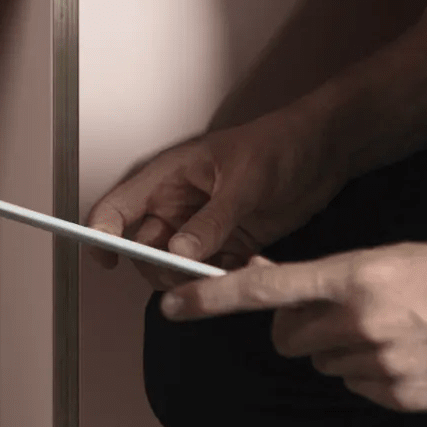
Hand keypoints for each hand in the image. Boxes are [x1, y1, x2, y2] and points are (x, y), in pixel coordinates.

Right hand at [86, 110, 344, 289]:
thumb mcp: (243, 181)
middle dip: (161, 268)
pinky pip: (213, 273)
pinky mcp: (230, 244)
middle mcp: (178, 205)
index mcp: (168, 179)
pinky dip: (226, 281)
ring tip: (230, 273)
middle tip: (191, 274)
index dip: (102, 233)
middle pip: (146, 248)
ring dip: (197, 279)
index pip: (118, 208)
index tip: (105, 260)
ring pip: (179, 267)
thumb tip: (178, 254)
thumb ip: (211, 220)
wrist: (324, 151)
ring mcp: (203, 227)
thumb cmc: (278, 145)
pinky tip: (251, 268)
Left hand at [160, 238, 426, 411]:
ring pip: (323, 364)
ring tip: (391, 328)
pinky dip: (372, 374)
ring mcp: (382, 363)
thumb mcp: (380, 257)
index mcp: (350, 276)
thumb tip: (261, 279)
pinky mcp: (403, 396)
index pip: (262, 289)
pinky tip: (409, 353)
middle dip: (297, 327)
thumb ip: (321, 278)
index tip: (169, 305)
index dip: (210, 298)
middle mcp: (358, 322)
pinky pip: (358, 387)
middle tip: (336, 312)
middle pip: (287, 337)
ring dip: (339, 350)